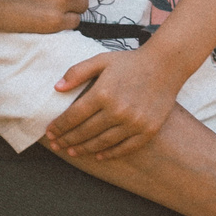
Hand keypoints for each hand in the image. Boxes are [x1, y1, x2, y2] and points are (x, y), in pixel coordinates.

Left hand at [43, 48, 181, 160]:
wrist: (166, 65)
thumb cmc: (130, 62)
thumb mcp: (101, 60)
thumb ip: (77, 72)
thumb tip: (57, 88)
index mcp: (103, 93)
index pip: (73, 116)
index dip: (59, 126)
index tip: (49, 132)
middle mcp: (117, 111)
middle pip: (85, 132)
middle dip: (67, 139)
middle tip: (56, 145)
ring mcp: (134, 123)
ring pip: (102, 143)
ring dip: (84, 149)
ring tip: (72, 151)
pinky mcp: (148, 130)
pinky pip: (125, 148)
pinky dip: (110, 154)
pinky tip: (98, 155)